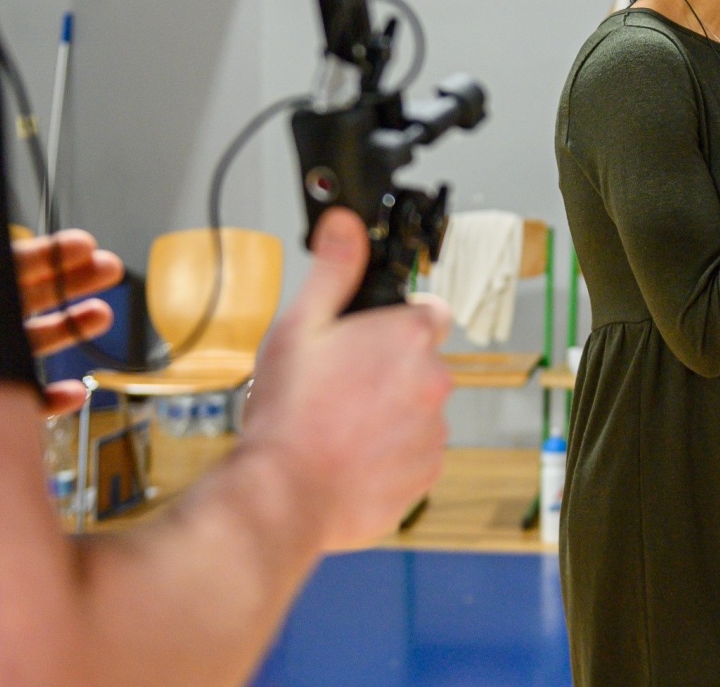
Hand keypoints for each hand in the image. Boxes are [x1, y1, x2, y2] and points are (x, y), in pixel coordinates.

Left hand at [15, 230, 124, 417]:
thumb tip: (14, 253)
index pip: (8, 267)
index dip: (48, 254)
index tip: (85, 244)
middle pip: (26, 297)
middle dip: (72, 281)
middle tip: (110, 267)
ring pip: (30, 342)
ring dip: (71, 327)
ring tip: (103, 314)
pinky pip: (22, 399)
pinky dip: (52, 398)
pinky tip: (75, 393)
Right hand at [239, 210, 452, 551]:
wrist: (284, 494)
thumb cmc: (290, 413)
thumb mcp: (300, 326)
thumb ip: (333, 270)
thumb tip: (345, 224)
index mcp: (411, 337)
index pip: (430, 312)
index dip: (398, 322)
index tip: (371, 337)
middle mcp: (435, 380)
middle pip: (422, 363)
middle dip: (390, 370)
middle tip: (341, 385)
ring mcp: (434, 430)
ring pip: (417, 410)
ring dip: (391, 413)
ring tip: (339, 424)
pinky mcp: (427, 473)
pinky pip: (414, 453)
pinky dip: (390, 454)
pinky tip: (350, 455)